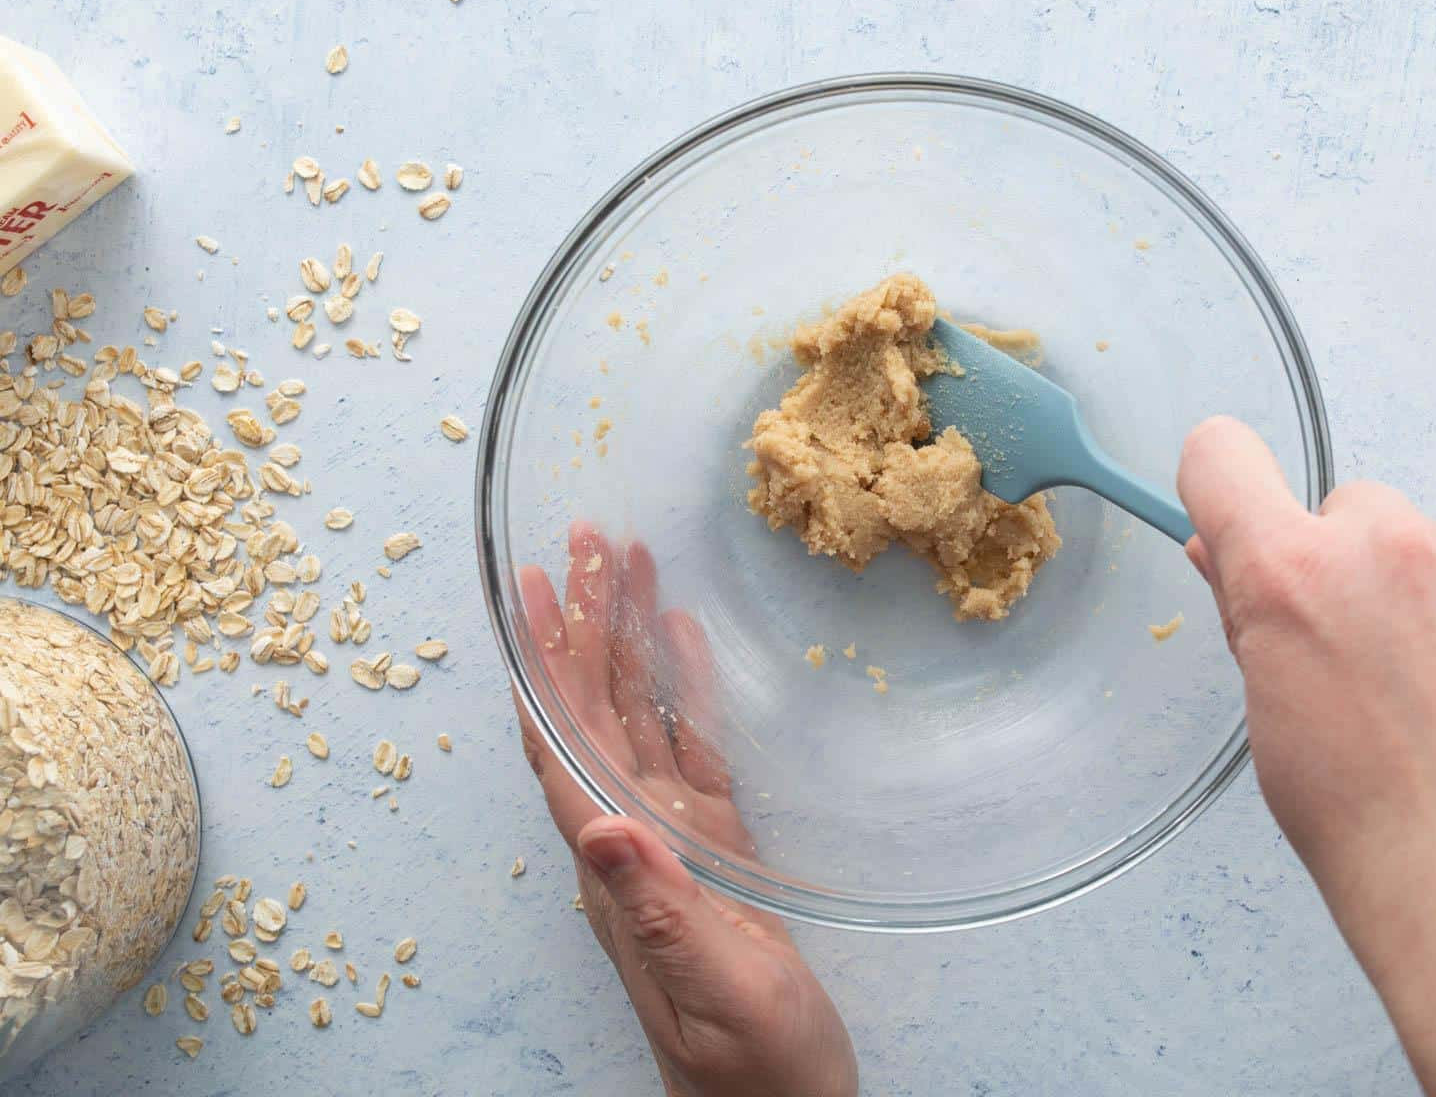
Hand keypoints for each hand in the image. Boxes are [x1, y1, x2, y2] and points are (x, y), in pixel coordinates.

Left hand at [515, 524, 856, 1096]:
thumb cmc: (753, 1069)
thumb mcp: (715, 990)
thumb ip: (659, 909)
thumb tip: (598, 822)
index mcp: (617, 869)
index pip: (561, 747)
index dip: (541, 667)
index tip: (532, 589)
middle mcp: (629, 843)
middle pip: (591, 715)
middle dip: (583, 627)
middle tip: (589, 540)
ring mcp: (671, 845)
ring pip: (636, 723)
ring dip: (626, 646)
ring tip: (628, 565)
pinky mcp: (716, 853)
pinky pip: (690, 753)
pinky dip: (684, 693)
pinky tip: (683, 647)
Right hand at [1177, 418, 1435, 1096]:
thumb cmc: (1381, 842)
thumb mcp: (1278, 732)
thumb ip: (1257, 627)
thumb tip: (1233, 559)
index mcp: (1289, 580)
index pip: (1222, 457)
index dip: (1222, 478)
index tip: (1236, 502)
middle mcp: (1385, 546)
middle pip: (1352, 511)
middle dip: (1356, 570)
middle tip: (1381, 667)